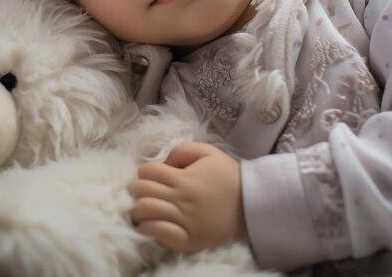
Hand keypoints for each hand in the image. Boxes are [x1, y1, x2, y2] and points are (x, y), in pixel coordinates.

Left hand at [128, 142, 246, 252]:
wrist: (252, 204)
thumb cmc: (229, 176)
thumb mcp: (209, 152)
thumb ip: (183, 150)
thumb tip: (164, 161)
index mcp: (183, 178)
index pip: (147, 172)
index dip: (146, 172)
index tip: (152, 176)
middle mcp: (181, 199)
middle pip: (141, 192)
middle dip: (139, 190)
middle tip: (146, 192)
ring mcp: (184, 221)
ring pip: (145, 213)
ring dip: (140, 209)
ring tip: (146, 209)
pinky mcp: (189, 240)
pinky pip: (158, 234)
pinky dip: (149, 228)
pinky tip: (151, 225)